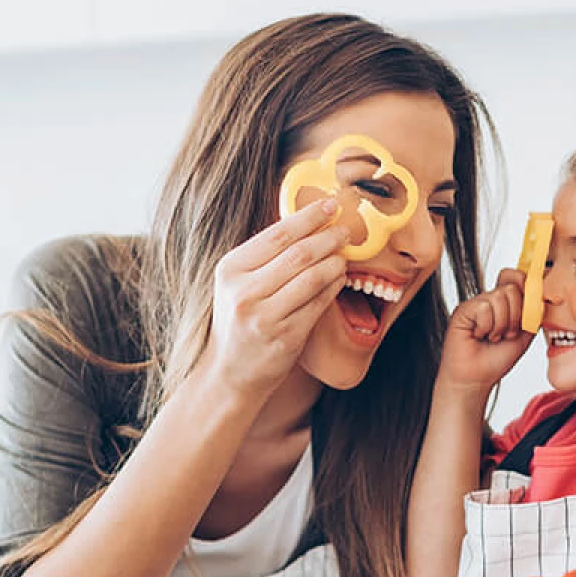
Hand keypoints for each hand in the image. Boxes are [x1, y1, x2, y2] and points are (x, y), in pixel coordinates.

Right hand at [208, 199, 348, 396]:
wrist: (230, 371)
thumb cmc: (240, 319)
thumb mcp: (238, 282)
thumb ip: (265, 255)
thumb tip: (308, 220)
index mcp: (230, 270)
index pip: (277, 234)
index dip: (309, 217)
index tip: (330, 205)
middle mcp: (244, 292)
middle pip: (299, 254)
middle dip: (328, 237)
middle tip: (345, 229)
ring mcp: (265, 317)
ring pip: (313, 278)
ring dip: (335, 262)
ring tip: (344, 255)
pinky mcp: (286, 337)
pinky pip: (319, 304)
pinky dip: (334, 286)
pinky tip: (340, 278)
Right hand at [437, 268, 533, 394]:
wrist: (477, 379)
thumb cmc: (496, 359)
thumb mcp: (524, 334)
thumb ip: (533, 313)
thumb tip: (539, 295)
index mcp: (504, 302)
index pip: (516, 276)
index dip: (525, 287)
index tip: (528, 311)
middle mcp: (489, 299)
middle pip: (512, 287)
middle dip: (515, 316)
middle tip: (506, 334)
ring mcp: (475, 303)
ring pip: (498, 297)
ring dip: (501, 325)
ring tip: (492, 337)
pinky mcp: (463, 310)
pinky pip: (483, 307)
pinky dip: (486, 326)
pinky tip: (478, 336)